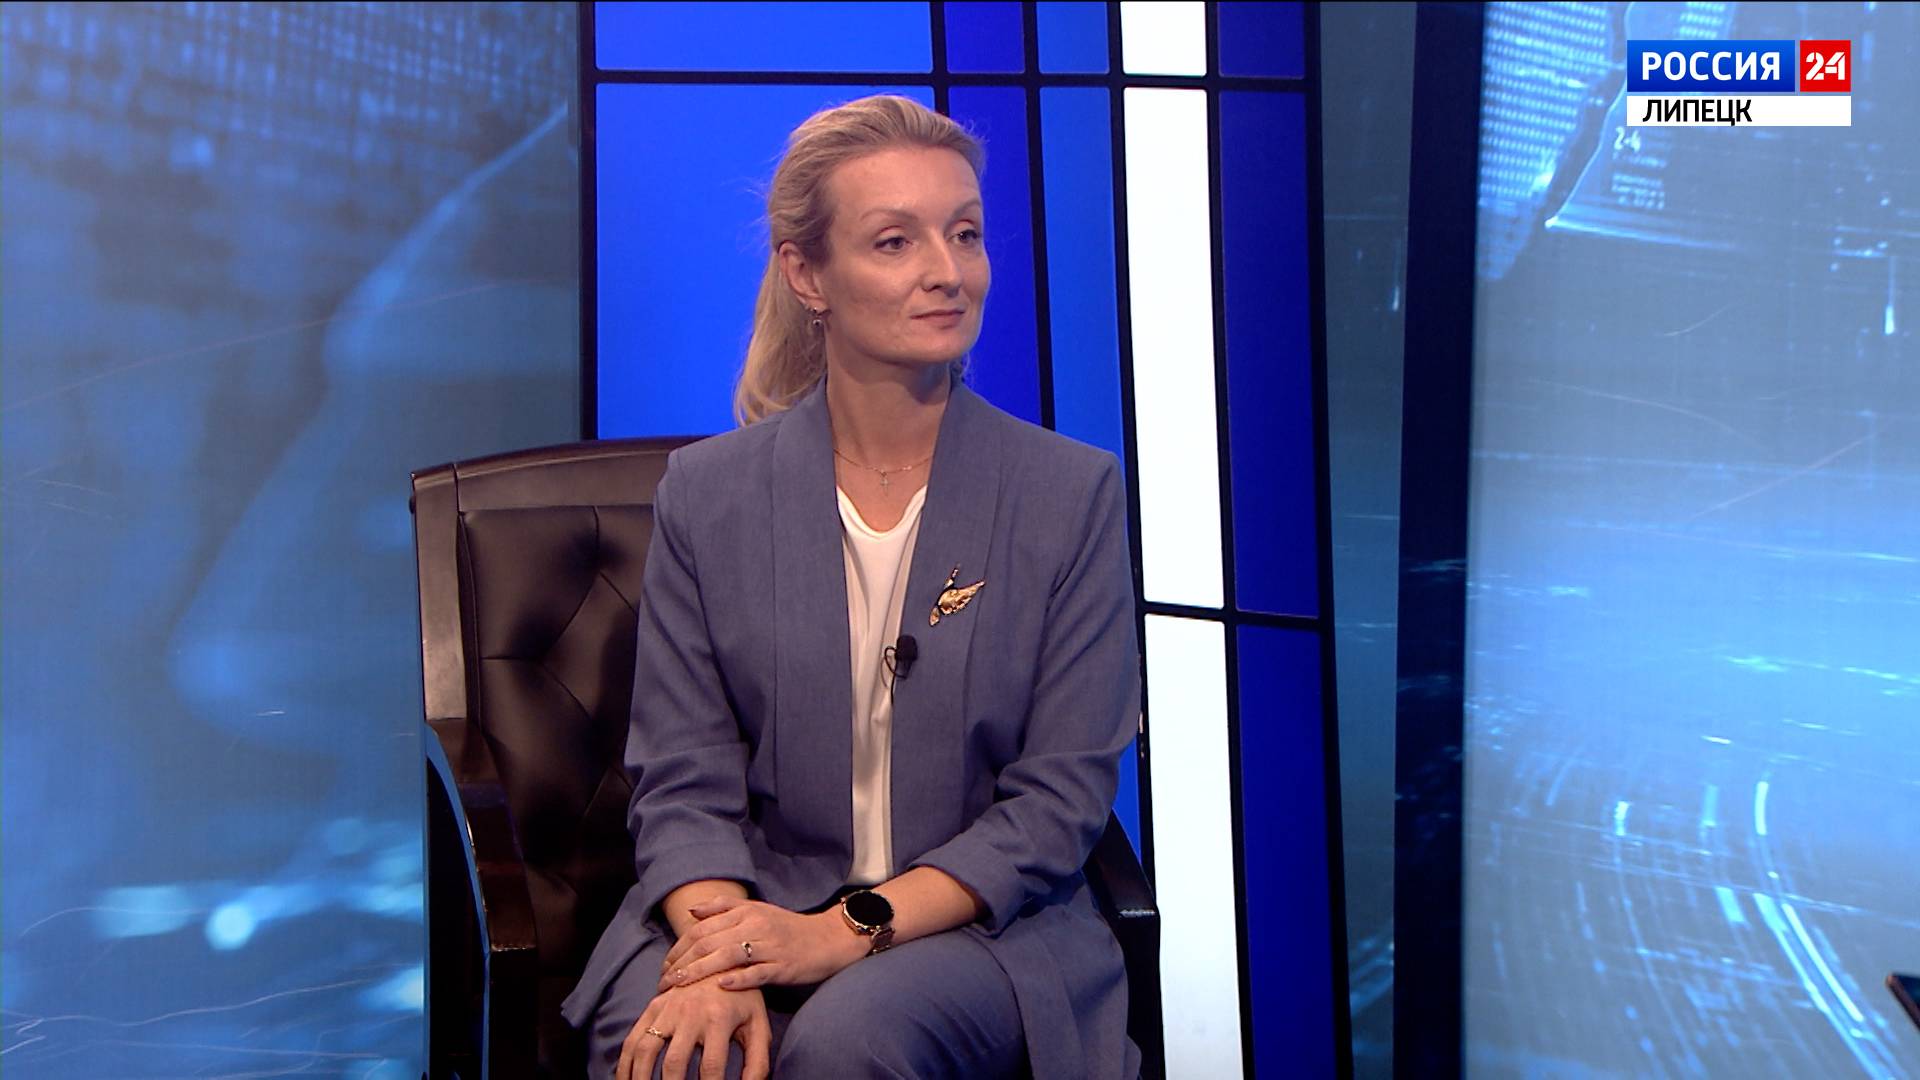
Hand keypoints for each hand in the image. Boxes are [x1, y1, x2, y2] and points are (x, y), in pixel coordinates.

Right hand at [619, 978, 769, 1079]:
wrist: (722, 954)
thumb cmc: (744, 997)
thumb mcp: (758, 1024)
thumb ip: (758, 1061)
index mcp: (719, 1020)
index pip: (711, 1068)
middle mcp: (690, 1014)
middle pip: (673, 1064)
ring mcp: (668, 1009)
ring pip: (645, 1050)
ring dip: (640, 1078)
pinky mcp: (654, 1005)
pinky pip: (633, 1037)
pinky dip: (625, 1063)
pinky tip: (625, 1079)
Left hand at [658, 896, 867, 992]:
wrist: (829, 938)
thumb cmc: (789, 928)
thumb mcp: (758, 911)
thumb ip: (725, 908)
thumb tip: (692, 911)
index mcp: (746, 911)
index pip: (703, 927)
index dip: (680, 946)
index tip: (665, 965)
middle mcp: (755, 925)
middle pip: (710, 941)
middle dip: (683, 962)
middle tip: (664, 980)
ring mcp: (770, 945)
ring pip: (728, 955)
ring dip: (700, 971)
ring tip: (679, 985)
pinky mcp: (784, 965)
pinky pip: (757, 972)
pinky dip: (738, 979)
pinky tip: (720, 986)